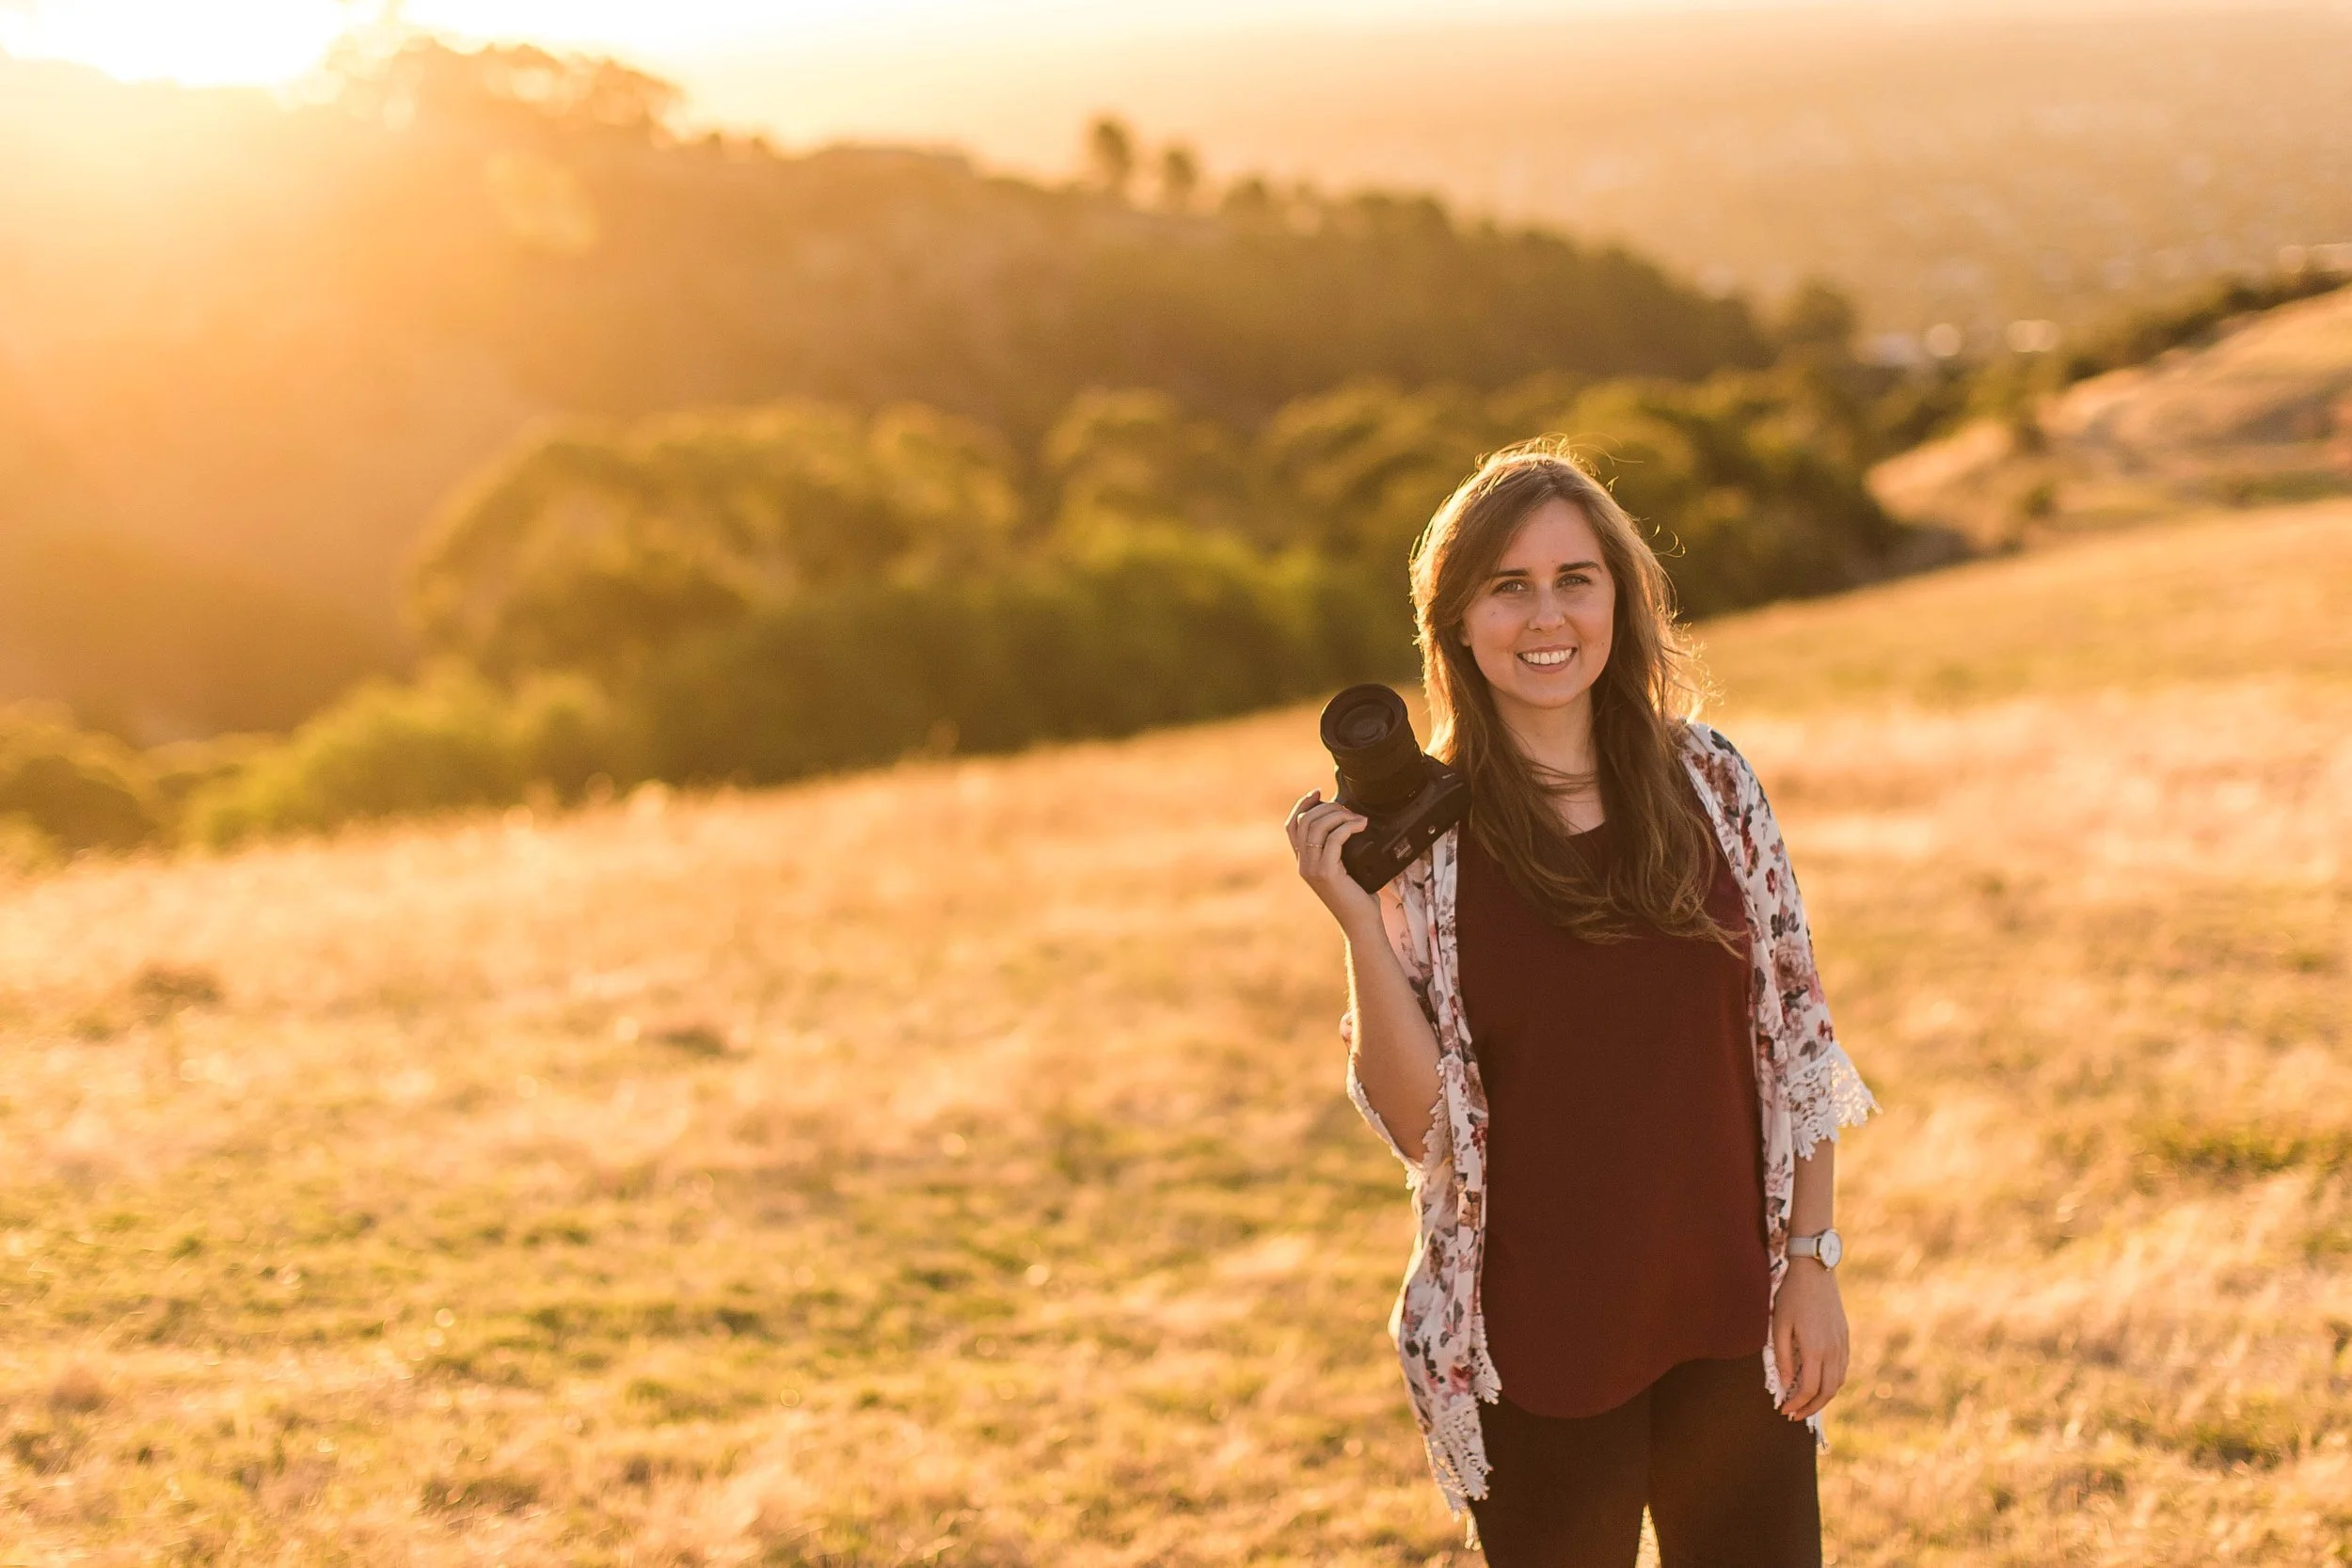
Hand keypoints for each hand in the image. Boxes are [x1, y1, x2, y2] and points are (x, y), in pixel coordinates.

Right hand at [1285, 790, 1379, 933]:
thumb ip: (1338, 848)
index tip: (1318, 792)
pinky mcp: (1327, 873)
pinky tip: (1361, 825)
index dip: (1301, 805)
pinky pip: (1334, 839)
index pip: (1292, 826)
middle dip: (1327, 807)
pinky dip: (1349, 827)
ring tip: (1358, 818)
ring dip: (1339, 815)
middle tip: (1349, 809)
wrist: (1361, 922)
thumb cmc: (1357, 895)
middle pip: (1305, 821)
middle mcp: (1303, 864)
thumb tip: (1348, 820)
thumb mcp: (1344, 867)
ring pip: (1317, 827)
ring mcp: (1312, 869)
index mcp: (1304, 861)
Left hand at [1771, 1259, 1849, 1419]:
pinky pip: (1842, 1369)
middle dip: (1810, 1408)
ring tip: (1806, 1404)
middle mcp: (1833, 1350)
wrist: (1815, 1271)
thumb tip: (1786, 1384)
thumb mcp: (1779, 1325)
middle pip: (1826, 1392)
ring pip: (1838, 1383)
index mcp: (1815, 1349)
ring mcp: (1842, 1344)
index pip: (1808, 1389)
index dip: (1796, 1404)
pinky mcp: (1845, 1338)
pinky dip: (1832, 1383)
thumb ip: (1782, 1356)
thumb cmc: (1792, 1296)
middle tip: (1794, 1415)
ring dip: (1823, 1399)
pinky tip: (1819, 1384)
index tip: (1784, 1410)